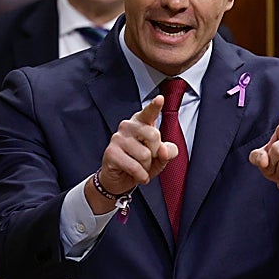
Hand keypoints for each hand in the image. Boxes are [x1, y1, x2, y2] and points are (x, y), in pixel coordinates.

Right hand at [85, 95, 178, 212]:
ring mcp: (117, 138)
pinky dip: (141, 176)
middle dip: (155, 152)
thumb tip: (163, 150)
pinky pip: (135, 166)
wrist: (120, 179)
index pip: (149, 113)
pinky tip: (138, 176)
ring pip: (145, 154)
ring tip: (140, 167)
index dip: (155, 106)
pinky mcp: (111, 153)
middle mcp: (128, 126)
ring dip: (147, 167)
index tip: (160, 99)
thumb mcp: (160, 158)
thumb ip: (168, 152)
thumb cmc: (141, 164)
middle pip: (153, 135)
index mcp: (141, 123)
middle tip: (148, 159)